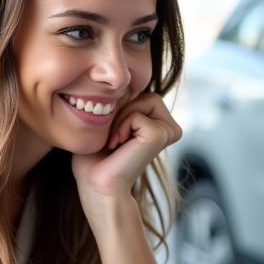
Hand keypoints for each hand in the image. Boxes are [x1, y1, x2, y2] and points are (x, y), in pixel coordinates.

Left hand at [72, 93, 181, 208]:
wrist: (96, 185)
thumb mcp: (107, 120)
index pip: (139, 91)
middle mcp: (167, 126)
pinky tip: (119, 145)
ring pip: (145, 99)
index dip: (119, 106)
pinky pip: (137, 114)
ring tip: (116, 141)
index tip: (111, 133)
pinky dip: (122, 126)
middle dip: (123, 110)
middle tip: (113, 137)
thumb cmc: (95, 157)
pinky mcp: (162, 135)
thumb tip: (124, 79)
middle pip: (146, 93)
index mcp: (156, 121)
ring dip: (122, 118)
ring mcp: (168, 131)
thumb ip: (120, 99)